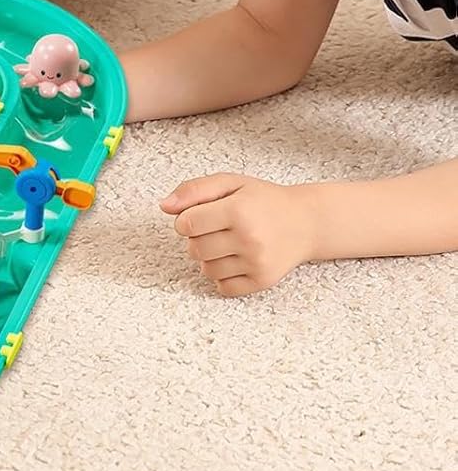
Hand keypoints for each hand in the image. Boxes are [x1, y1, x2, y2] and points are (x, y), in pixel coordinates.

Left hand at [161, 174, 317, 295]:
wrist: (307, 222)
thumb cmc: (263, 200)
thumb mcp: (230, 183)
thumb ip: (193, 190)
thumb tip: (164, 206)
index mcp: (238, 211)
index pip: (185, 225)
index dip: (186, 220)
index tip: (200, 216)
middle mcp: (249, 238)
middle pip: (194, 249)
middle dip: (198, 239)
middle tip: (218, 229)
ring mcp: (257, 262)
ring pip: (206, 270)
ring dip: (210, 258)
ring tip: (229, 243)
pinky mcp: (262, 281)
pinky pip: (223, 287)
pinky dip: (223, 276)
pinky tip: (236, 259)